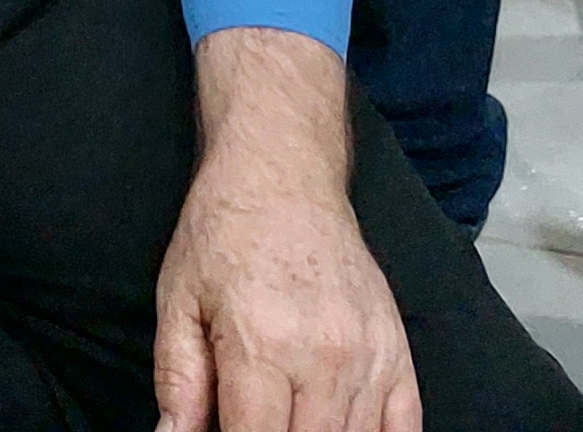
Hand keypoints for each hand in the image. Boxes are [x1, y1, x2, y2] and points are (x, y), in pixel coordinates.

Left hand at [155, 30, 416, 431]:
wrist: (283, 177)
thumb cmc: (222, 236)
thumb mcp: (178, 302)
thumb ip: (178, 380)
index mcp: (262, 348)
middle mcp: (326, 359)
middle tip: (255, 420)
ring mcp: (371, 359)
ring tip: (289, 416)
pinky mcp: (399, 354)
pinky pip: (405, 430)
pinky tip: (342, 428)